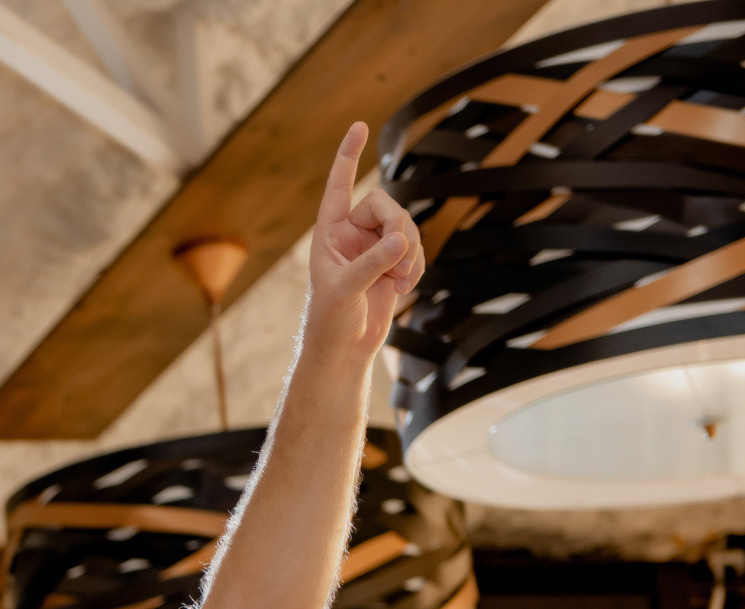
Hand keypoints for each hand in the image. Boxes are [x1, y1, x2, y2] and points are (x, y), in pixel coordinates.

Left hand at [302, 121, 423, 362]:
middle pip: (387, 205)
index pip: (339, 185)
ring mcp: (374, 246)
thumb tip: (402, 240)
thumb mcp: (346, 290)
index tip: (359, 125)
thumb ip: (373, 263)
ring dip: (410, 253)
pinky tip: (404, 288)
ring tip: (399, 282)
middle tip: (399, 260)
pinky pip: (415, 248)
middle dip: (399, 229)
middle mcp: (351, 233)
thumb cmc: (331, 320)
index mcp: (329, 233)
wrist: (345, 348)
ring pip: (406, 226)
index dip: (348, 156)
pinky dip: (415, 266)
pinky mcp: (392, 262)